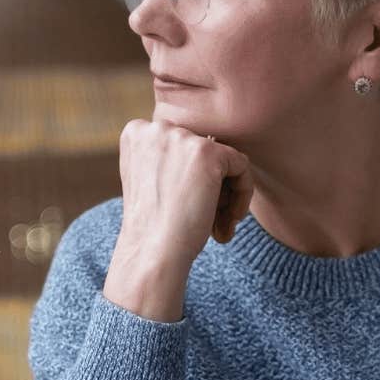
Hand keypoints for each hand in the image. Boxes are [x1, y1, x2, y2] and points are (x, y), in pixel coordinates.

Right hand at [102, 117, 255, 321]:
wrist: (152, 252)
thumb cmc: (153, 228)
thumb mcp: (151, 182)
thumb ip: (170, 160)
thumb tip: (210, 154)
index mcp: (136, 133)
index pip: (182, 146)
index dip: (190, 178)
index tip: (187, 206)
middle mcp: (156, 128)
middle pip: (203, 151)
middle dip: (211, 187)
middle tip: (210, 222)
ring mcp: (182, 138)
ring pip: (224, 160)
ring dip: (227, 195)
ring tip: (220, 226)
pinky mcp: (208, 152)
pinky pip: (242, 166)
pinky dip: (243, 194)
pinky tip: (230, 220)